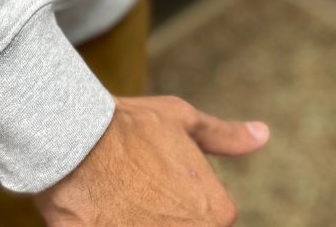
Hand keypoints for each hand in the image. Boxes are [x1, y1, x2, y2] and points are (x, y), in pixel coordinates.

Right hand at [33, 95, 269, 225]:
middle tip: (128, 190)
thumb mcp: (179, 119)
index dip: (173, 192)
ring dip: (136, 218)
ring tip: (114, 200)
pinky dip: (115, 224)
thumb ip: (224, 135)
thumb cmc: (127, 126)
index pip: (205, 214)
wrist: (73, 139)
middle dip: (157, 213)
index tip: (148, 174)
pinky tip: (101, 212)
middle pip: (180, 226)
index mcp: (216, 211)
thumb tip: (262, 134)